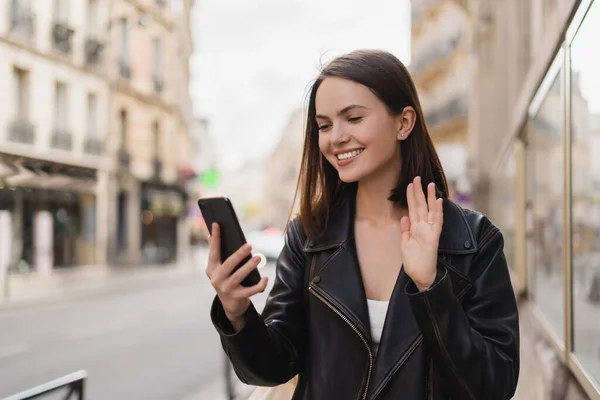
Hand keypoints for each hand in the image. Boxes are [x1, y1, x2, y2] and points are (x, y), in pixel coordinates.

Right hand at [205, 223, 268, 328]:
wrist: (230, 304)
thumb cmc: (226, 280)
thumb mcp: (218, 268)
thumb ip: (215, 253)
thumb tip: (210, 234)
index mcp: (212, 269)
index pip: (213, 251)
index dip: (215, 237)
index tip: (217, 223)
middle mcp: (217, 279)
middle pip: (228, 265)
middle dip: (239, 255)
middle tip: (249, 245)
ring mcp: (226, 289)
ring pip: (239, 276)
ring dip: (249, 267)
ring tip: (258, 258)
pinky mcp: (237, 297)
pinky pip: (250, 291)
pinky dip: (259, 285)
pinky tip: (266, 278)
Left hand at [400, 176, 442, 291]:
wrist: (420, 277)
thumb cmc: (414, 262)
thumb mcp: (405, 244)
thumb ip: (405, 230)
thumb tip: (403, 217)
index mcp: (415, 229)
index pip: (413, 209)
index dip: (411, 196)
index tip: (409, 184)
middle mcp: (423, 228)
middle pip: (421, 206)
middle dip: (419, 192)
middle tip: (417, 177)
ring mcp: (429, 232)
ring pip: (430, 211)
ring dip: (430, 197)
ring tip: (429, 184)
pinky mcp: (433, 238)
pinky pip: (437, 222)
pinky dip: (438, 212)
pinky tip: (438, 201)